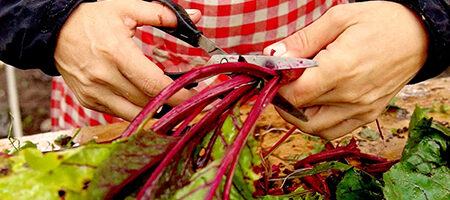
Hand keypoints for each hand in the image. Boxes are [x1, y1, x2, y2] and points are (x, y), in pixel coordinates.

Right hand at [54, 0, 200, 120]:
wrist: (53, 29)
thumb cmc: (90, 18)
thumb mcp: (126, 8)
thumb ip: (162, 14)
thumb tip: (195, 16)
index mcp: (117, 53)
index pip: (154, 84)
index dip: (179, 95)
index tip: (195, 99)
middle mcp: (104, 76)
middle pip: (147, 102)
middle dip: (172, 105)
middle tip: (190, 104)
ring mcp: (94, 92)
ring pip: (134, 114)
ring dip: (155, 113)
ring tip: (172, 108)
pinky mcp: (88, 100)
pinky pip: (118, 114)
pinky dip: (136, 112)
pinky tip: (148, 106)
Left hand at [263, 1, 427, 138]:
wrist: (419, 36)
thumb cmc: (380, 22)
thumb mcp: (338, 19)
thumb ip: (303, 40)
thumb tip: (273, 55)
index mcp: (341, 69)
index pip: (293, 95)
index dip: (277, 86)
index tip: (276, 73)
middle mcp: (351, 96)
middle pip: (299, 112)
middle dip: (284, 97)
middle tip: (285, 80)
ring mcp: (361, 109)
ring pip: (313, 127)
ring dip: (297, 114)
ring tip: (300, 92)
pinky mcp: (368, 115)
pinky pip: (333, 132)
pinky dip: (317, 123)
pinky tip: (316, 103)